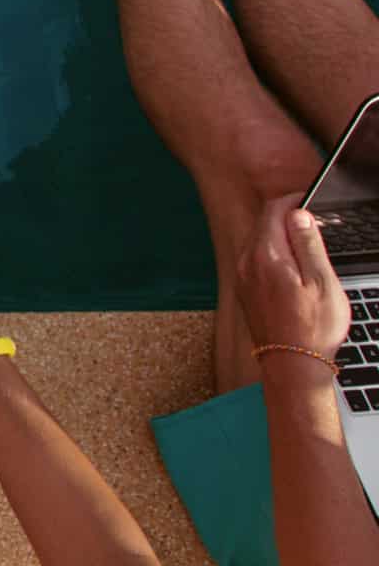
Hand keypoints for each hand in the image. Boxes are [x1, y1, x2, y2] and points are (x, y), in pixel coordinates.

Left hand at [239, 194, 351, 383]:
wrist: (291, 366)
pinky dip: (274, 255)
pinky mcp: (245, 291)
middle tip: (315, 223)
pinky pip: (257, 261)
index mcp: (266, 256)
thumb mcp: (322, 282)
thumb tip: (298, 214)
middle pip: (264, 225)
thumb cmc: (312, 328)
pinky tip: (294, 268)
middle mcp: (246, 263)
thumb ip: (308, 244)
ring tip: (309, 246)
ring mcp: (243, 278)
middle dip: (288, 218)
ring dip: (281, 237)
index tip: (309, 199)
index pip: (273, 211)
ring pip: (260, 243)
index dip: (293, 200)